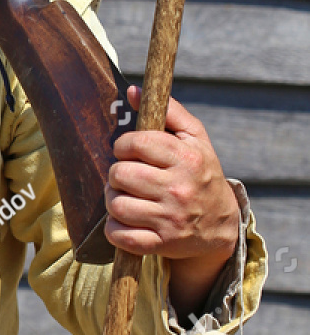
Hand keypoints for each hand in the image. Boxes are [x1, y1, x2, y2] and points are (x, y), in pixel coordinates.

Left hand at [105, 86, 240, 318]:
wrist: (221, 224)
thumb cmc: (200, 173)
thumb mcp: (195, 139)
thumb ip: (168, 111)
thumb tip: (132, 91)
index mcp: (186, 158)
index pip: (135, 143)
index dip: (123, 146)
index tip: (129, 152)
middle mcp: (178, 188)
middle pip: (120, 174)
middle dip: (117, 174)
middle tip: (128, 178)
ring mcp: (169, 218)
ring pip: (116, 204)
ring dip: (114, 201)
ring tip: (127, 198)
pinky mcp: (161, 243)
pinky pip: (119, 236)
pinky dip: (114, 229)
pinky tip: (125, 221)